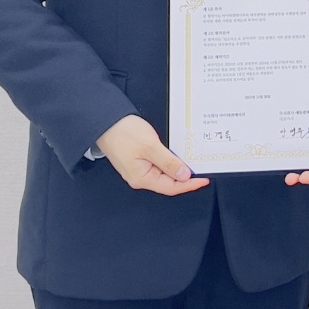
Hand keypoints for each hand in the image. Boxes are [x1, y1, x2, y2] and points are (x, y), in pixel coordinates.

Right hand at [95, 115, 209, 195]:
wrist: (105, 121)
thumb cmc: (123, 133)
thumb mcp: (150, 146)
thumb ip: (168, 162)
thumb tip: (184, 175)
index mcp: (142, 178)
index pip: (171, 187)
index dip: (189, 185)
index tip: (203, 180)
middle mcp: (140, 177)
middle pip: (168, 182)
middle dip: (185, 177)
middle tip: (201, 169)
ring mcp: (138, 168)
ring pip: (163, 173)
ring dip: (178, 168)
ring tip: (192, 162)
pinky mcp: (138, 160)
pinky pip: (158, 165)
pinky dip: (169, 161)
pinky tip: (177, 155)